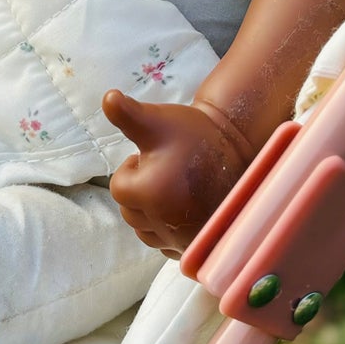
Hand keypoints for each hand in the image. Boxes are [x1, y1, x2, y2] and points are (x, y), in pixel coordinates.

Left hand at [102, 90, 252, 257]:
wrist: (236, 150)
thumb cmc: (194, 133)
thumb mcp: (157, 121)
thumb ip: (127, 114)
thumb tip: (108, 97)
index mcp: (150, 192)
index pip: (118, 187)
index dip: (132, 168)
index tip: (153, 156)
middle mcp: (164, 221)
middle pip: (129, 211)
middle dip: (140, 191)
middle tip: (164, 170)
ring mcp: (181, 237)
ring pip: (145, 230)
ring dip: (151, 211)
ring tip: (173, 188)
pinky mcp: (194, 245)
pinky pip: (166, 243)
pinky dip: (168, 229)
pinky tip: (182, 207)